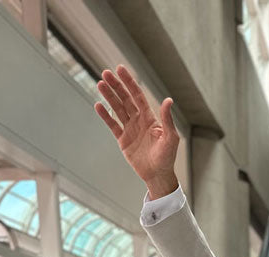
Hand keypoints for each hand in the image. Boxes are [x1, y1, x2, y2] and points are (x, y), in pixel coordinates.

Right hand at [95, 65, 179, 198]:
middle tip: (105, 73)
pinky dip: (105, 115)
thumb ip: (167, 119)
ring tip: (100, 84)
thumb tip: (168, 100)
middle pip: (125, 99)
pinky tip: (98, 105)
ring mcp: (130, 129)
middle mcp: (138, 121)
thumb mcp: (170, 138)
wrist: (157, 175)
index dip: (129, 82)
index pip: (137, 95)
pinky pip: (112, 125)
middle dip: (116, 86)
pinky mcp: (123, 140)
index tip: (120, 69)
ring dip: (109, 97)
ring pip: (117, 109)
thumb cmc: (167, 157)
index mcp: (149, 118)